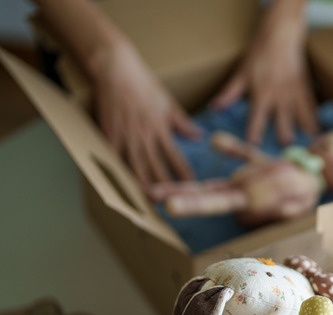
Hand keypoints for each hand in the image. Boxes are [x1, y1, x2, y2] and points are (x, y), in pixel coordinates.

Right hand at [92, 42, 200, 187]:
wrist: (116, 69)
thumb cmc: (144, 84)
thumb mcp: (168, 103)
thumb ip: (183, 123)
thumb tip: (199, 136)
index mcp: (161, 128)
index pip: (176, 157)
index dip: (183, 173)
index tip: (192, 187)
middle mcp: (144, 135)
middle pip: (155, 167)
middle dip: (163, 186)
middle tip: (170, 202)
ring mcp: (125, 136)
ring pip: (134, 166)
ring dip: (141, 185)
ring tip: (148, 201)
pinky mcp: (108, 133)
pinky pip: (113, 157)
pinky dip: (117, 171)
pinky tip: (121, 185)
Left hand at [210, 1, 317, 145]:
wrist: (281, 37)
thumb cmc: (259, 54)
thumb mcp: (241, 73)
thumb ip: (230, 93)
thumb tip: (215, 108)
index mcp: (262, 92)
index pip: (257, 116)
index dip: (255, 131)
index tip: (254, 146)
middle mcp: (280, 95)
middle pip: (283, 119)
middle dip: (285, 135)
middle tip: (287, 153)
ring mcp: (294, 93)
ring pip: (300, 116)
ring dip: (303, 132)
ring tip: (309, 148)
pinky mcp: (304, 90)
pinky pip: (311, 108)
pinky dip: (314, 121)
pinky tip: (318, 133)